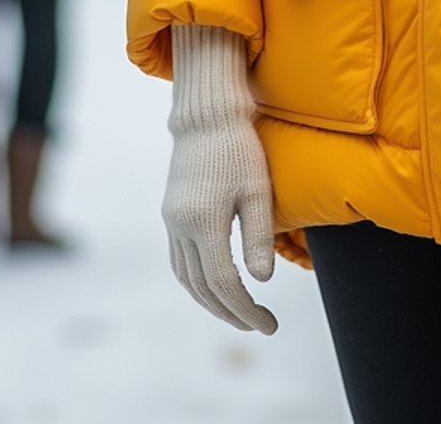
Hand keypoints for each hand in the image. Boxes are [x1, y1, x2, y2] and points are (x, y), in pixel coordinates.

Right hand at [163, 24, 276, 334]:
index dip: (247, 309)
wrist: (206, 115)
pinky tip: (215, 286)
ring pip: (187, 279)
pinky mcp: (170, 213)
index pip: (225, 283)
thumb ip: (258, 237)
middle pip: (203, 288)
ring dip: (211, 302)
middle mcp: (180, 227)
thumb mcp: (257, 190)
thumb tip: (262, 281)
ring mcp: (171, 221)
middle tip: (259, 325)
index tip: (270, 324)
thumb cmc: (239, 147)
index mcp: (203, 222)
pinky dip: (197, 282)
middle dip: (231, 313)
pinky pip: (180, 262)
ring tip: (239, 312)